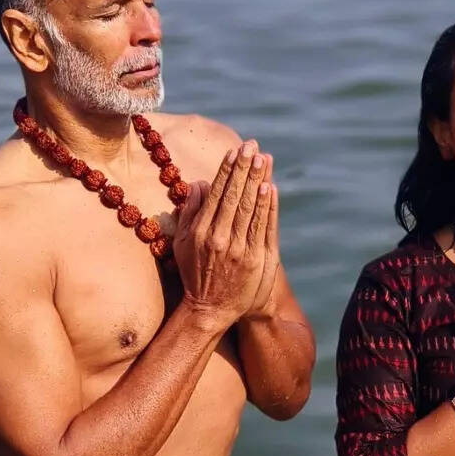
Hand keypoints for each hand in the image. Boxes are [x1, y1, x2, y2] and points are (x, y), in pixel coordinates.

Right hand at [172, 140, 277, 327]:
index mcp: (202, 231)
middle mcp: (220, 237)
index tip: (234, 151)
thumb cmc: (194, 273)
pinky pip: (263, 227)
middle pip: (235, 196)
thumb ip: (190, 212)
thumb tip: (199, 184)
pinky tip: (270, 188)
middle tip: (252, 146)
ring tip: (263, 159)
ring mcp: (240, 249)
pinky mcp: (257, 259)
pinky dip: (267, 207)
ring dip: (258, 181)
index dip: (227, 171)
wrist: (210, 309)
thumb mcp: (183, 243)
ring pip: (251, 208)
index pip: (217, 194)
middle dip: (244, 168)